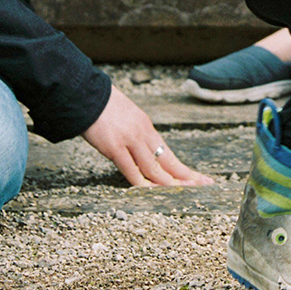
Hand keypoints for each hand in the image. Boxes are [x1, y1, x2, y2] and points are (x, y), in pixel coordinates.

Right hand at [82, 86, 211, 187]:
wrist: (89, 95)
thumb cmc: (104, 107)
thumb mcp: (128, 117)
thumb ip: (136, 135)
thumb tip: (142, 151)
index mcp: (146, 126)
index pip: (168, 153)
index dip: (183, 168)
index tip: (198, 177)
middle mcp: (143, 133)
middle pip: (167, 161)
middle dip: (184, 176)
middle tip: (201, 186)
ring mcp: (130, 140)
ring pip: (152, 168)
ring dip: (166, 183)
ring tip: (179, 194)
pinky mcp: (115, 147)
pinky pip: (130, 169)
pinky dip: (140, 183)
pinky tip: (149, 191)